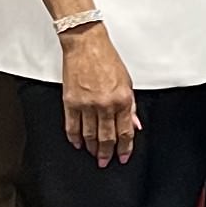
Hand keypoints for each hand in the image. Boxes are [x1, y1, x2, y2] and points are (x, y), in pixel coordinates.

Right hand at [59, 24, 139, 164]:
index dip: (125, 148)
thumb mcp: (127, 82)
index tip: (123, 157)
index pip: (125, 131)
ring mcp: (87, 104)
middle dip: (107, 153)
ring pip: (90, 135)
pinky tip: (77, 144)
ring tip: (93, 155)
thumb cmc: (107, 59)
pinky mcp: (71, 102)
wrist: (86, 44)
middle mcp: (105, 104)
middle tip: (106, 162)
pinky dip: (74, 138)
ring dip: (92, 148)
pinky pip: (72, 126)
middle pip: (107, 137)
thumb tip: (134, 125)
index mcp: (122, 99)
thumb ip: (130, 106)